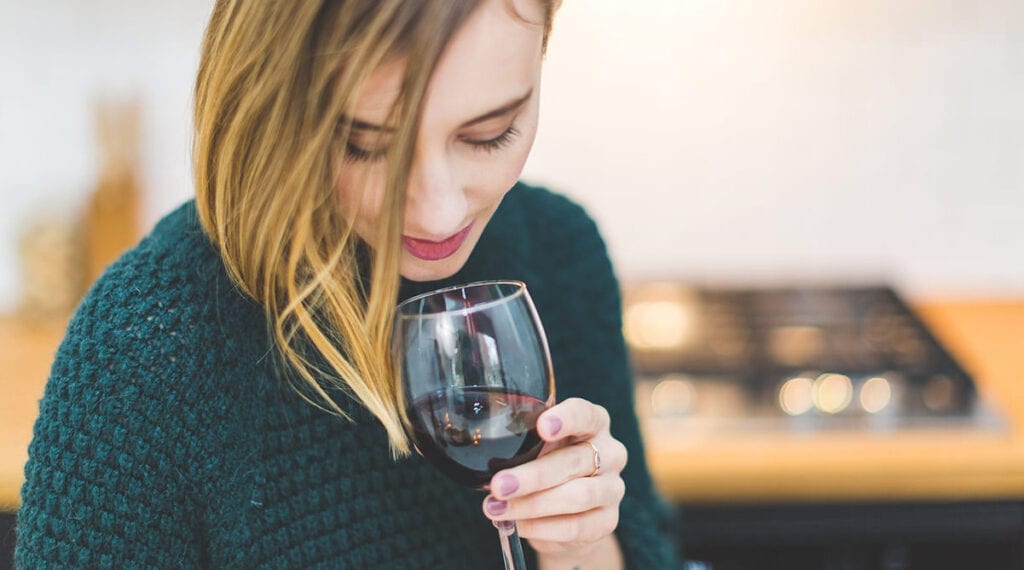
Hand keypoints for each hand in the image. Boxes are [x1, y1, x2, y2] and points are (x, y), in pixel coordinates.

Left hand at [481, 397, 627, 563]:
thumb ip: (524, 442)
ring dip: (532, 504)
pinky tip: (518, 525)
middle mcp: (611, 452)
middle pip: (576, 461)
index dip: (566, 419)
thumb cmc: (547, 463)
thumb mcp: (537, 445)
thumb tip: (487, 455)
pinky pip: (576, 527)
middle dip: (533, 475)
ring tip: (498, 509)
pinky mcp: (608, 521)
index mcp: (594, 423)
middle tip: (499, 484)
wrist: (568, 511)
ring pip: (577, 496)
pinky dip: (542, 527)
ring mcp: (613, 488)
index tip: (542, 427)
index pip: (585, 414)